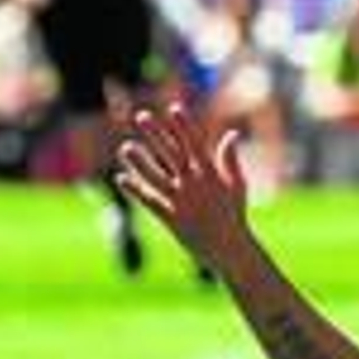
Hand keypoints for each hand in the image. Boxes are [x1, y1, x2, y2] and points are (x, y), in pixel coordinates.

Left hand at [114, 103, 250, 273]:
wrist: (229, 250)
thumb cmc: (234, 217)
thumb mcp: (238, 185)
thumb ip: (231, 160)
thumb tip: (231, 134)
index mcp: (211, 174)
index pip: (195, 144)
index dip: (184, 126)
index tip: (174, 108)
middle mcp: (195, 185)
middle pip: (172, 154)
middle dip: (156, 134)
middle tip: (141, 116)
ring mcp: (182, 202)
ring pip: (156, 177)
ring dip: (140, 162)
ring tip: (125, 148)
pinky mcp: (172, 219)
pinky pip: (150, 201)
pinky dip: (136, 190)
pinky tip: (121, 179)